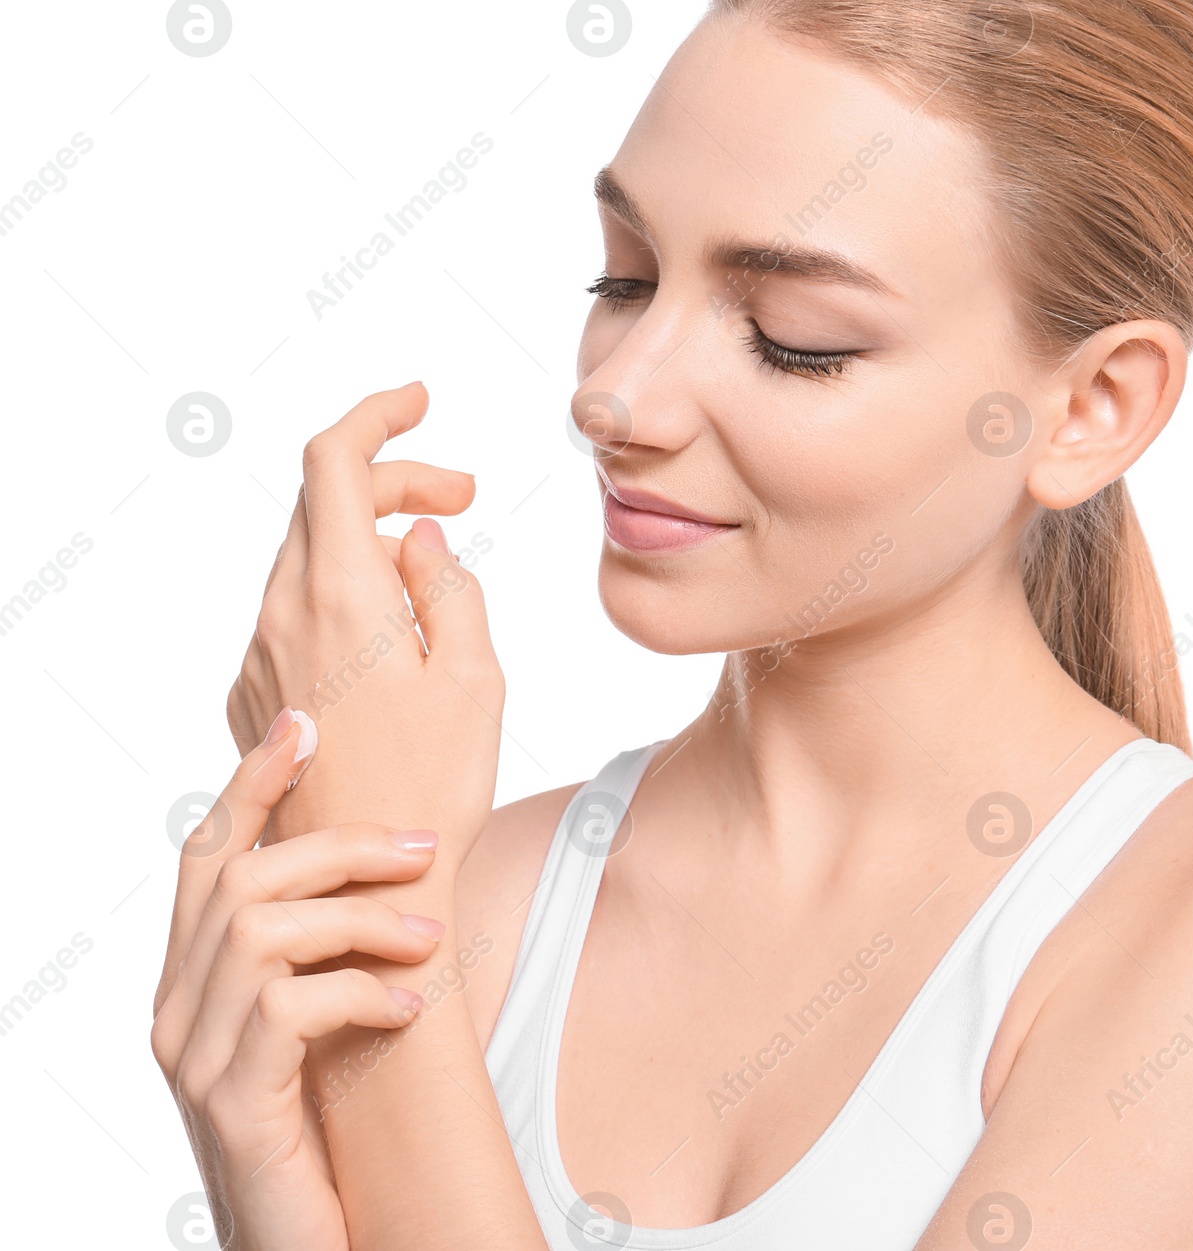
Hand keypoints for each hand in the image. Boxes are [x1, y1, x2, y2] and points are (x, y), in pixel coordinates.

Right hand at [151, 709, 446, 1250]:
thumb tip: (383, 867)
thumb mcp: (317, 1026)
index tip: (303, 722)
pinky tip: (412, 1008)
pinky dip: (361, 992)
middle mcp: (177, 1008)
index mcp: (194, 978)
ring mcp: (195, 1058)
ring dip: (363, 921)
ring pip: (263, 930)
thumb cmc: (324, 1130)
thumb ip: (321, 955)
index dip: (252, 782)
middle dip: (339, 846)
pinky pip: (291, 1008)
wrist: (310, 1244)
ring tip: (433, 941)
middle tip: (424, 848)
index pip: (207, 854)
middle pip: (241, 876)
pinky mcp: (233, 1106)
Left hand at [225, 382, 503, 864]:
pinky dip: (345, 589)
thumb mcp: (476, 675)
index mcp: (339, 596)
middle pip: (322, 504)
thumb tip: (421, 540)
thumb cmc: (433, 788)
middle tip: (461, 502)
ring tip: (436, 570)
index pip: (334, 462)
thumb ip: (450, 587)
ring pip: (306, 557)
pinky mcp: (256, 696)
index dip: (377, 414)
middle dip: (392, 481)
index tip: (419, 400)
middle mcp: (282, 616)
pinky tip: (396, 632)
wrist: (361, 889)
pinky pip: (295, 611)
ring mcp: (260, 658)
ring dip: (369, 538)